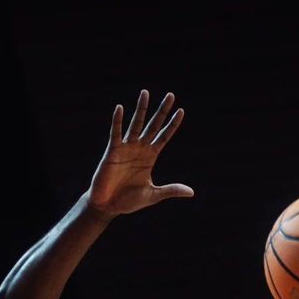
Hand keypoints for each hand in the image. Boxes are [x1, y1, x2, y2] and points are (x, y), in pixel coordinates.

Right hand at [86, 89, 192, 216]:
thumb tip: (191, 192)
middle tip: (171, 95)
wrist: (107, 206)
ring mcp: (126, 148)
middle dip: (162, 111)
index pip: (163, 137)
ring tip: (145, 93)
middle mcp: (139, 149)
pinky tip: (120, 108)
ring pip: (136, 124)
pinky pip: (116, 133)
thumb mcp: (153, 195)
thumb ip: (170, 190)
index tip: (181, 111)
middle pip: (153, 125)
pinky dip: (117, 121)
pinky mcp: (112, 151)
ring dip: (141, 109)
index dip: (172, 125)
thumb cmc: (128, 201)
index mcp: (150, 157)